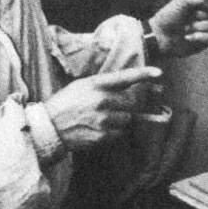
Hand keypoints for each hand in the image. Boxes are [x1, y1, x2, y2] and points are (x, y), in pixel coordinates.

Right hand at [43, 66, 162, 149]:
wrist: (48, 127)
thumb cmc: (65, 104)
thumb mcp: (81, 86)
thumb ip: (104, 84)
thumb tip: (127, 85)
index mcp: (95, 85)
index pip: (125, 77)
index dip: (144, 74)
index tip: (159, 73)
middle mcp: (101, 101)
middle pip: (131, 102)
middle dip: (128, 105)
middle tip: (116, 107)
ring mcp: (103, 120)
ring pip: (127, 120)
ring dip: (121, 120)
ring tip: (103, 119)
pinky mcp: (102, 136)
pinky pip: (119, 133)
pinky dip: (114, 132)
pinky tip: (99, 129)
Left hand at [149, 0, 207, 57]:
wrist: (160, 36)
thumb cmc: (168, 16)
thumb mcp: (181, 2)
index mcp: (200, 2)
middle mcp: (204, 14)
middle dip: (204, 12)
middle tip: (189, 17)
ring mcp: (205, 28)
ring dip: (199, 26)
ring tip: (185, 29)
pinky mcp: (203, 41)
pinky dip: (198, 37)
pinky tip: (187, 38)